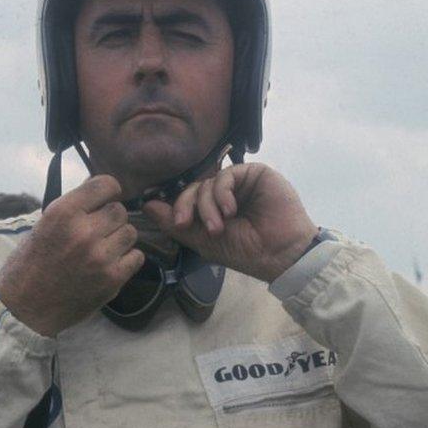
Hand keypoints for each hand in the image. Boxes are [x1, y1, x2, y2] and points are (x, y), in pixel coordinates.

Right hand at [0, 176, 144, 336]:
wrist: (25, 308)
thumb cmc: (28, 265)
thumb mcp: (42, 226)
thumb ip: (72, 209)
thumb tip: (98, 193)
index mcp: (62, 213)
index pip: (105, 184)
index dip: (108, 191)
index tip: (103, 200)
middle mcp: (84, 231)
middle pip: (120, 211)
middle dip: (111, 219)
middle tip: (99, 231)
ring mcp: (100, 256)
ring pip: (130, 233)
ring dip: (119, 238)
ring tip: (103, 249)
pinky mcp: (112, 278)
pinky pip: (136, 257)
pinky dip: (127, 259)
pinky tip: (111, 264)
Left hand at [143, 163, 317, 282]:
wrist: (280, 254)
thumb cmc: (246, 252)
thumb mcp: (205, 241)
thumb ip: (177, 225)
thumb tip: (147, 207)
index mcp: (213, 209)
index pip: (187, 199)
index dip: (176, 207)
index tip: (174, 221)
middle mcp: (225, 193)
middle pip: (193, 187)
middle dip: (186, 206)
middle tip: (187, 224)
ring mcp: (239, 182)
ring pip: (208, 181)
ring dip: (207, 205)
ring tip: (218, 227)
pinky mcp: (254, 173)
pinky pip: (227, 175)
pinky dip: (222, 192)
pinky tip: (229, 210)